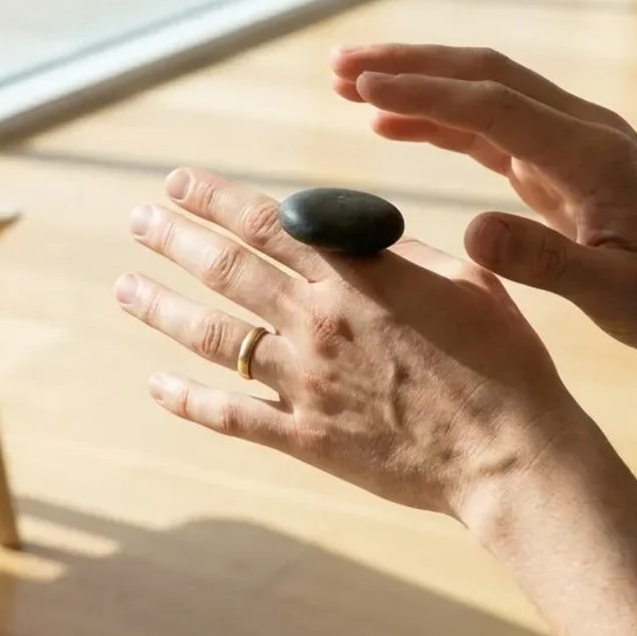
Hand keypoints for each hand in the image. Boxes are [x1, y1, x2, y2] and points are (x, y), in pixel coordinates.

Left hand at [114, 168, 585, 519]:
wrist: (513, 454)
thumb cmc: (501, 360)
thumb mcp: (460, 279)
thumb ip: (393, 252)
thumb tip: (347, 229)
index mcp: (353, 278)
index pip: (264, 223)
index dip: (212, 198)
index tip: (175, 181)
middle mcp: (317, 322)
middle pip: (226, 270)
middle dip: (173, 239)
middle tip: (137, 220)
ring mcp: (304, 382)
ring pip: (213, 337)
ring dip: (161, 308)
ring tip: (123, 287)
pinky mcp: (305, 436)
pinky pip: (231, 415)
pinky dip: (187, 399)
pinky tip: (154, 385)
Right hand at [330, 44, 636, 358]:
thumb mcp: (619, 295)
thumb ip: (546, 262)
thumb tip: (470, 233)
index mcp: (592, 155)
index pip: (494, 106)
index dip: (426, 93)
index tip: (364, 87)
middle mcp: (578, 132)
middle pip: (483, 75)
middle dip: (408, 64)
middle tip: (337, 64)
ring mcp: (567, 142)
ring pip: (480, 91)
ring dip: (415, 81)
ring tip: (346, 83)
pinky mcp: (556, 161)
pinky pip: (485, 125)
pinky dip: (435, 118)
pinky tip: (390, 123)